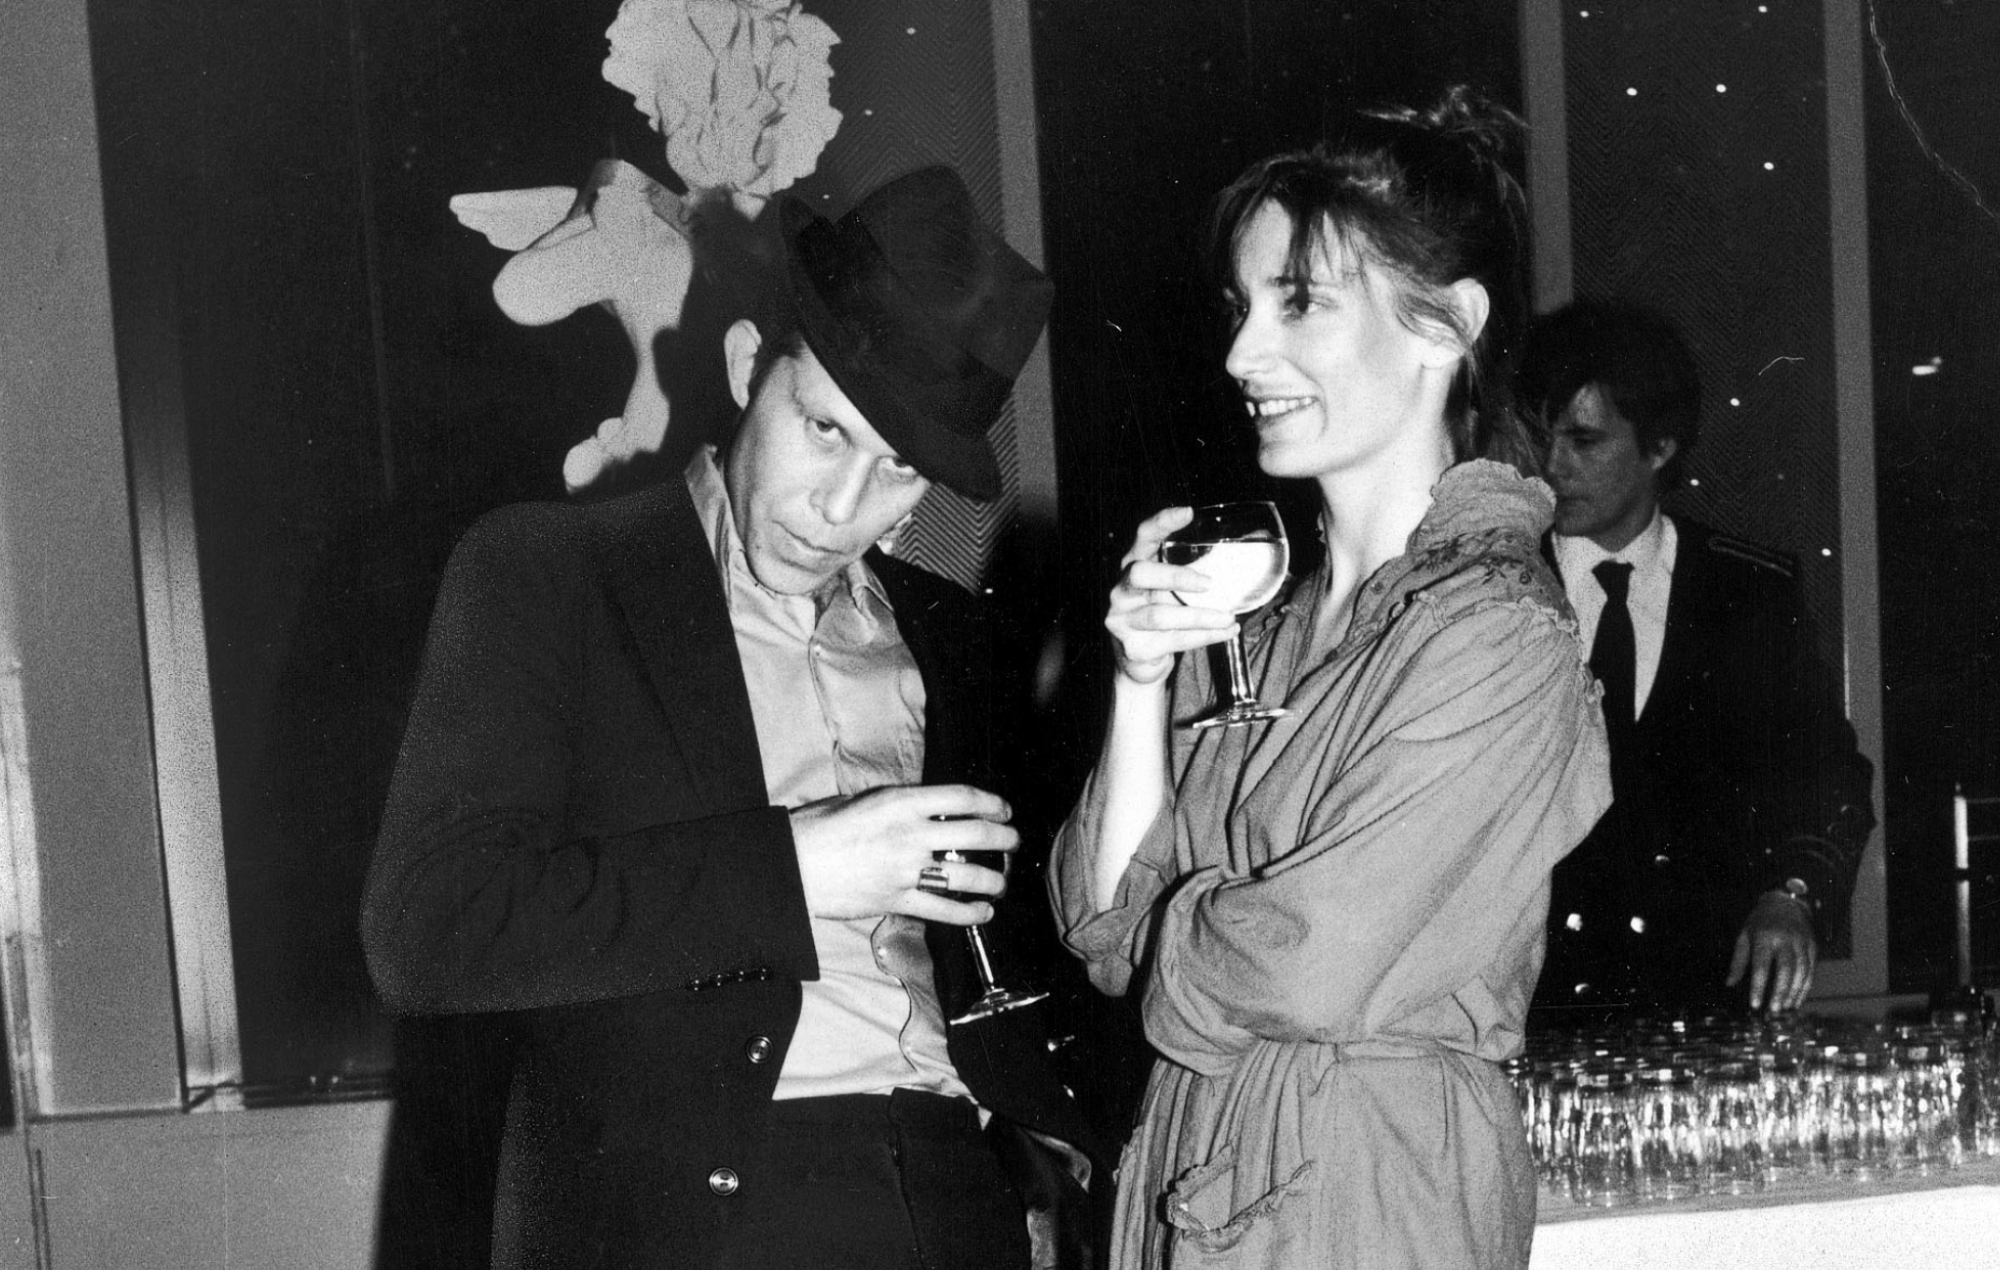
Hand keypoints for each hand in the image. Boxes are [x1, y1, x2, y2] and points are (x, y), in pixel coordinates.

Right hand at [789, 784, 1017, 925]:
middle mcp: (910, 834)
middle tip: (1012, 841)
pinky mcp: (897, 900)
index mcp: (902, 802)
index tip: (1003, 809)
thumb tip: (926, 809)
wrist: (791, 864)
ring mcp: (906, 869)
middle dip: (1004, 838)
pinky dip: (969, 913)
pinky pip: (944, 910)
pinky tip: (983, 911)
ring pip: (967, 875)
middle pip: (976, 834)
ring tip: (1000, 880)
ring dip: (993, 879)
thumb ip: (898, 804)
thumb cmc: (819, 828)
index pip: (963, 797)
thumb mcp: (862, 800)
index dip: (992, 802)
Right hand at [1107, 506, 1238, 685]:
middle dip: (1176, 576)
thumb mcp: (1172, 591)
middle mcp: (1121, 590)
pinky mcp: (1132, 647)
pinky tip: (1225, 631)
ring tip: (1228, 617)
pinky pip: (1173, 640)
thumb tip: (1241, 563)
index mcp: (1134, 566)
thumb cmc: (1163, 618)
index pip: (1143, 537)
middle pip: (1140, 573)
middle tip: (1209, 583)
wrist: (1142, 663)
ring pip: (1160, 615)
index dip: (1162, 522)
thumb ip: (1191, 575)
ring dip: (1200, 616)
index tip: (1187, 513)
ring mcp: (1121, 620)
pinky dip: (1204, 636)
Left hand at [1726, 891, 1817, 1011]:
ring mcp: (1802, 942)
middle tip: (1773, 1011)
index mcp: (1765, 937)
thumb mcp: (1744, 936)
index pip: (1761, 966)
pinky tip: (1797, 1000)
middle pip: (1785, 971)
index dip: (1758, 987)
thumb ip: (1738, 961)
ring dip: (1794, 993)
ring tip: (1785, 1009)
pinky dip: (1805, 987)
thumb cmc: (1760, 922)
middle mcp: (1785, 939)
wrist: (1786, 901)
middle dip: (1780, 993)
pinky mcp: (1813, 946)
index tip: (1754, 1004)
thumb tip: (1729, 984)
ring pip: (1801, 972)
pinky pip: (1811, 970)